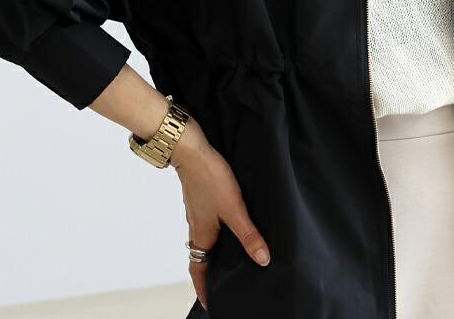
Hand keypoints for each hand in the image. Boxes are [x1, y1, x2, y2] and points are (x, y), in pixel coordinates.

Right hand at [170, 119, 270, 310]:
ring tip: (232, 256)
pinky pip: (208, 223)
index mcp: (201, 235)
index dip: (204, 288)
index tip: (210, 303)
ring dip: (216, 250)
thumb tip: (262, 260)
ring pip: (206, 239)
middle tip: (224, 282)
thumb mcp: (234, 209)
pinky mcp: (202, 197)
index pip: (198, 270)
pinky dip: (218, 231)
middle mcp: (197, 226)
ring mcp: (198, 212)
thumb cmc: (209, 178)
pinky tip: (231, 223)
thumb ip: (248, 234)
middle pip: (202, 257)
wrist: (191, 149)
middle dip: (212, 272)